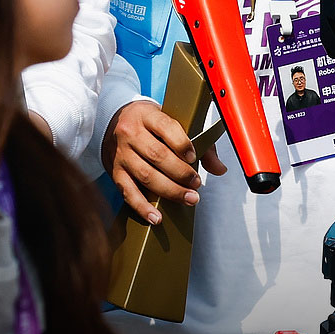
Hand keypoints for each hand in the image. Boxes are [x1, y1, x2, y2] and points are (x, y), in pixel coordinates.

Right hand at [107, 100, 225, 223]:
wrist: (115, 122)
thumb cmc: (150, 124)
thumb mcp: (173, 123)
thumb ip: (200, 143)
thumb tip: (219, 168)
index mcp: (147, 116)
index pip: (166, 127)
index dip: (182, 144)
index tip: (194, 157)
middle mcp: (131, 133)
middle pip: (157, 155)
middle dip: (181, 173)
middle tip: (196, 184)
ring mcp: (121, 154)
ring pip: (145, 175)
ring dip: (169, 191)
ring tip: (187, 198)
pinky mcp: (115, 172)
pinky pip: (127, 192)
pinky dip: (142, 207)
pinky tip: (156, 217)